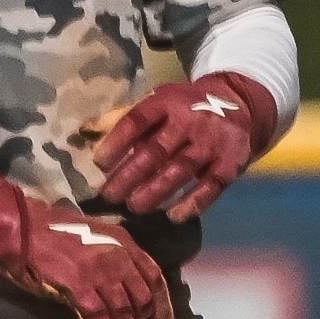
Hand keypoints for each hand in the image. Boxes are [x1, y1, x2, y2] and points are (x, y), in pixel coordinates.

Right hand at [0, 164, 172, 318]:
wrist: (23, 226)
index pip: (155, 276)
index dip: (162, 304)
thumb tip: (126, 287)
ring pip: (125, 312)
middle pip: (143, 297)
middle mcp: (118, 253)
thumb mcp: (95, 234)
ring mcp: (101, 269)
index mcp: (123, 240)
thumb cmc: (54, 229)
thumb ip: (114, 254)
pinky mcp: (81, 285)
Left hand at [85, 73, 276, 222]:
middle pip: (156, 150)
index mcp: (166, 101)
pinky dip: (193, 203)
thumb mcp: (156, 102)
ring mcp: (211, 142)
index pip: (136, 120)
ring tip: (133, 206)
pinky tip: (174, 216)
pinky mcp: (230, 162)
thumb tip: (83, 131)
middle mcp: (189, 120)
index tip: (99, 163)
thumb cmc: (183, 108)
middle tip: (109, 195)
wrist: (237, 104)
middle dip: (130, 175)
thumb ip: (122, 118)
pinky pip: (211, 186)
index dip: (116, 141)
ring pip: (180, 170)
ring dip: (155, 191)